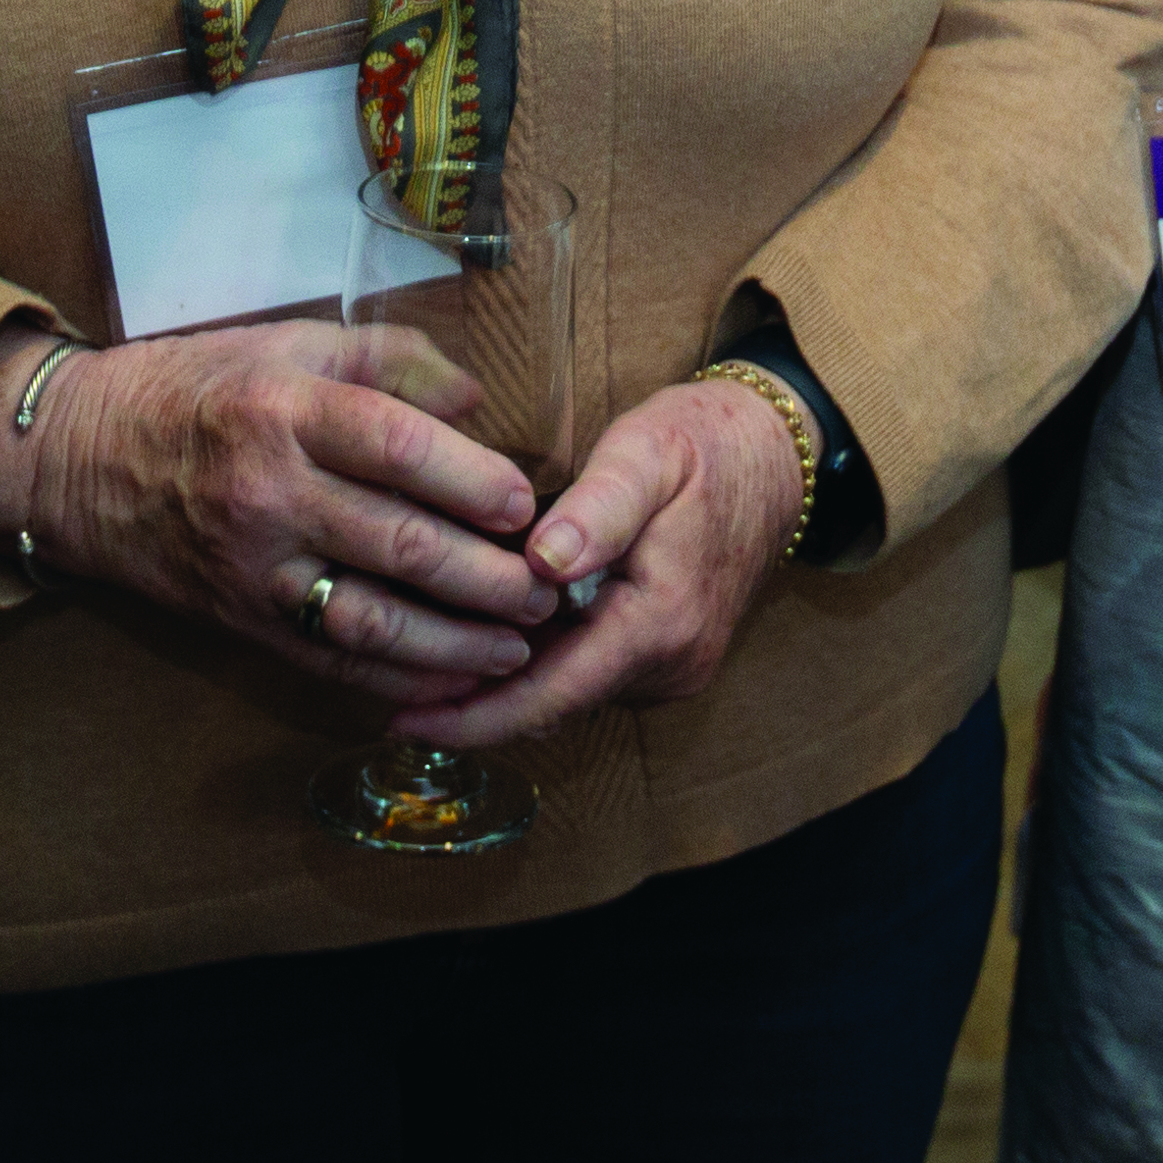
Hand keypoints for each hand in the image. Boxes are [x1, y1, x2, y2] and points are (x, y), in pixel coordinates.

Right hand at [0, 322, 556, 704]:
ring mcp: (254, 566)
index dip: (473, 480)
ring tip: (518, 645)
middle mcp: (270, 493)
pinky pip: (331, 662)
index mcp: (286, 410)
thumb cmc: (199, 388)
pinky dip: (398, 679)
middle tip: (547, 588)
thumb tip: (475, 400)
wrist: (82, 459)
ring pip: (371, 619)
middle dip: (488, 575)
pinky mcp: (243, 619)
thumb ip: (389, 360)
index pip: (396, 447)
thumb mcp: (289, 343)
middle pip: (399, 543)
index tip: (528, 503)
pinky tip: (452, 682)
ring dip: (456, 643)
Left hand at [384, 377, 806, 752]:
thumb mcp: (648, 452)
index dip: (473, 716)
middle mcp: (669, 664)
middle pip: (551, 703)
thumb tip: (543, 563)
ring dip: (500, 681)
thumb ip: (598, 508)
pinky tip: (481, 635)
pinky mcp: (665, 656)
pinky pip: (587, 672)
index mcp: (660, 623)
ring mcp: (671, 667)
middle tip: (385, 682)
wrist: (778, 456)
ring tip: (417, 657)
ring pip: (567, 692)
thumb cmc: (705, 444)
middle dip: (471, 702)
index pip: (552, 694)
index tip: (401, 719)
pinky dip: (534, 662)